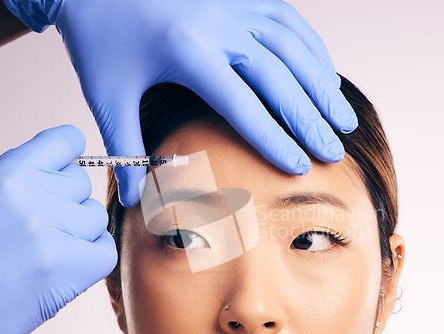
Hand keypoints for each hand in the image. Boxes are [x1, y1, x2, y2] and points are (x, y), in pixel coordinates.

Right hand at [0, 125, 116, 333]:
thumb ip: (22, 179)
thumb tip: (66, 165)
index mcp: (8, 174)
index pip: (66, 142)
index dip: (68, 156)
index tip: (63, 170)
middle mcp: (33, 199)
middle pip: (82, 184)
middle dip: (66, 201)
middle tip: (39, 226)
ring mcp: (55, 234)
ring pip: (95, 216)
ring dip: (78, 232)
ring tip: (46, 250)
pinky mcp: (73, 269)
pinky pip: (106, 249)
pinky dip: (92, 257)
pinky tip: (65, 266)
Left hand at [4, 0, 357, 206]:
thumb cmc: (99, 40)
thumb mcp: (107, 96)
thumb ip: (125, 150)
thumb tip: (131, 203)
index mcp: (187, 50)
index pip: (243, 105)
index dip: (274, 139)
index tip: (299, 167)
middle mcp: (219, 21)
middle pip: (280, 77)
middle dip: (310, 119)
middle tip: (333, 151)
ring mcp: (234, 1)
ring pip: (293, 46)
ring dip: (323, 85)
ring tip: (343, 120)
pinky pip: (290, 19)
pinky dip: (313, 50)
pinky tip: (326, 76)